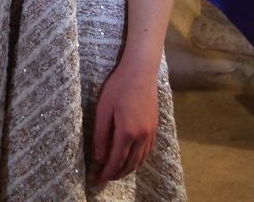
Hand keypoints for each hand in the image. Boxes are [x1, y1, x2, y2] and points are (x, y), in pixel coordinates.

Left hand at [91, 60, 159, 181]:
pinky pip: (147, 151)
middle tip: (105, 178)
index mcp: (127, 132)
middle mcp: (142, 136)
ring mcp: (151, 132)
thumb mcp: (103, 110)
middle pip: (131, 164)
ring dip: (129, 169)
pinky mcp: (155, 127)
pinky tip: (132, 158)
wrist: (140, 73)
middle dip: (118, 174)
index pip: (117, 160)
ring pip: (141, 159)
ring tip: (117, 171)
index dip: (107, 172)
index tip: (98, 179)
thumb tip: (98, 156)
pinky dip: (139, 159)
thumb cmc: (118, 88)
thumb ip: (100, 134)